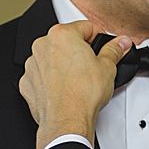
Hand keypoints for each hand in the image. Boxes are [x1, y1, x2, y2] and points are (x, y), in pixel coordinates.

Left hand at [19, 21, 131, 148]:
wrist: (67, 121)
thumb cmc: (82, 94)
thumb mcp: (107, 67)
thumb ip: (114, 50)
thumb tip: (121, 43)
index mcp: (61, 35)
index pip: (86, 27)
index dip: (99, 39)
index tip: (104, 48)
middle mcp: (43, 46)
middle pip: (67, 42)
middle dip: (79, 52)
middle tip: (92, 67)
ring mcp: (32, 65)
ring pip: (53, 58)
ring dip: (64, 66)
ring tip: (79, 81)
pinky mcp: (28, 83)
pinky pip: (42, 76)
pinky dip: (52, 81)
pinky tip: (66, 89)